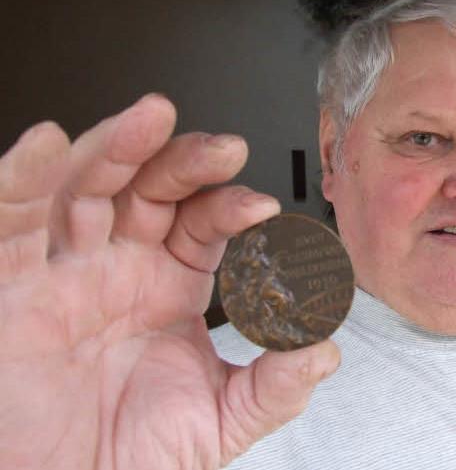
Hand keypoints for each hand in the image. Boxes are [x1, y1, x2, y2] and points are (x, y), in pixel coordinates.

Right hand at [0, 94, 339, 469]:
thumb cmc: (130, 456)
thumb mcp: (217, 423)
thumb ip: (274, 388)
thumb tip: (326, 352)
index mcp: (170, 286)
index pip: (205, 222)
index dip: (232, 206)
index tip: (264, 207)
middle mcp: (119, 266)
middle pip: (152, 189)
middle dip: (187, 161)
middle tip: (226, 148)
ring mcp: (64, 270)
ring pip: (87, 187)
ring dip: (118, 147)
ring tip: (152, 117)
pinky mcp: (8, 285)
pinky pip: (11, 222)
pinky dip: (22, 180)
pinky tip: (47, 146)